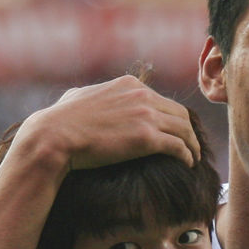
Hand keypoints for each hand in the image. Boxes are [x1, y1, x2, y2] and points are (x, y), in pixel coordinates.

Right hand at [12, 74, 200, 172]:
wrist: (54, 137)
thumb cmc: (60, 121)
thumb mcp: (78, 97)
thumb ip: (91, 94)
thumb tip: (84, 96)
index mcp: (129, 85)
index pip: (162, 100)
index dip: (173, 117)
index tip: (176, 131)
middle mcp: (142, 96)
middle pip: (180, 113)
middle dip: (188, 131)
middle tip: (191, 146)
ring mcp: (146, 115)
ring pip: (184, 130)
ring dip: (192, 145)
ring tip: (193, 158)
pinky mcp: (146, 138)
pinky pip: (178, 146)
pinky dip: (187, 155)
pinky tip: (188, 164)